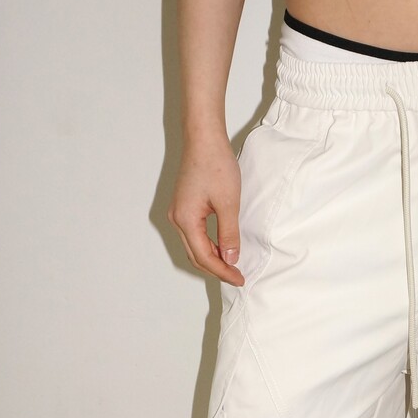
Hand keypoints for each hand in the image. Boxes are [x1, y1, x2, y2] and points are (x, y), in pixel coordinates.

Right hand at [167, 135, 244, 286]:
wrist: (204, 138)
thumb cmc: (215, 164)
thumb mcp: (229, 203)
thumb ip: (229, 234)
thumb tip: (230, 259)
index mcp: (185, 220)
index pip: (204, 257)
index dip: (223, 271)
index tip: (240, 279)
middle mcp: (176, 219)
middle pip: (195, 256)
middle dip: (216, 269)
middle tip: (237, 277)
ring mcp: (178, 213)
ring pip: (194, 246)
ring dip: (212, 259)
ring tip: (232, 266)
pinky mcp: (183, 207)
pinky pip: (194, 235)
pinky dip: (207, 246)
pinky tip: (222, 247)